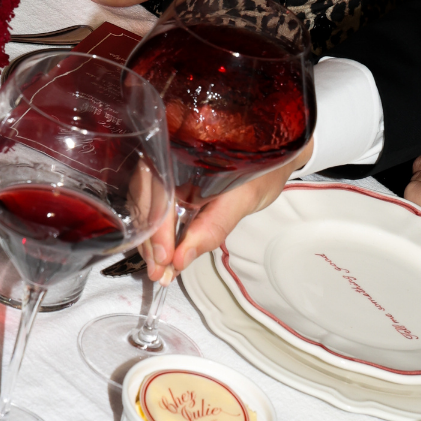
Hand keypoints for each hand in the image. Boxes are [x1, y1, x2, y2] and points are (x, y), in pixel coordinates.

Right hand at [144, 141, 313, 280]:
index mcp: (182, 147)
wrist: (275, 157)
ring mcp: (166, 169)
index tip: (165, 259)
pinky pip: (155, 210)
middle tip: (159, 272)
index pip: (158, 190)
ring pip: (145, 207)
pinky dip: (157, 236)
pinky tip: (162, 257)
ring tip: (159, 271)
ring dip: (150, 242)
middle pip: (145, 201)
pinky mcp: (171, 186)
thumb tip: (180, 259)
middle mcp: (168, 155)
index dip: (158, 228)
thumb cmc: (264, 172)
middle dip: (150, 240)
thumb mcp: (244, 198)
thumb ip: (213, 226)